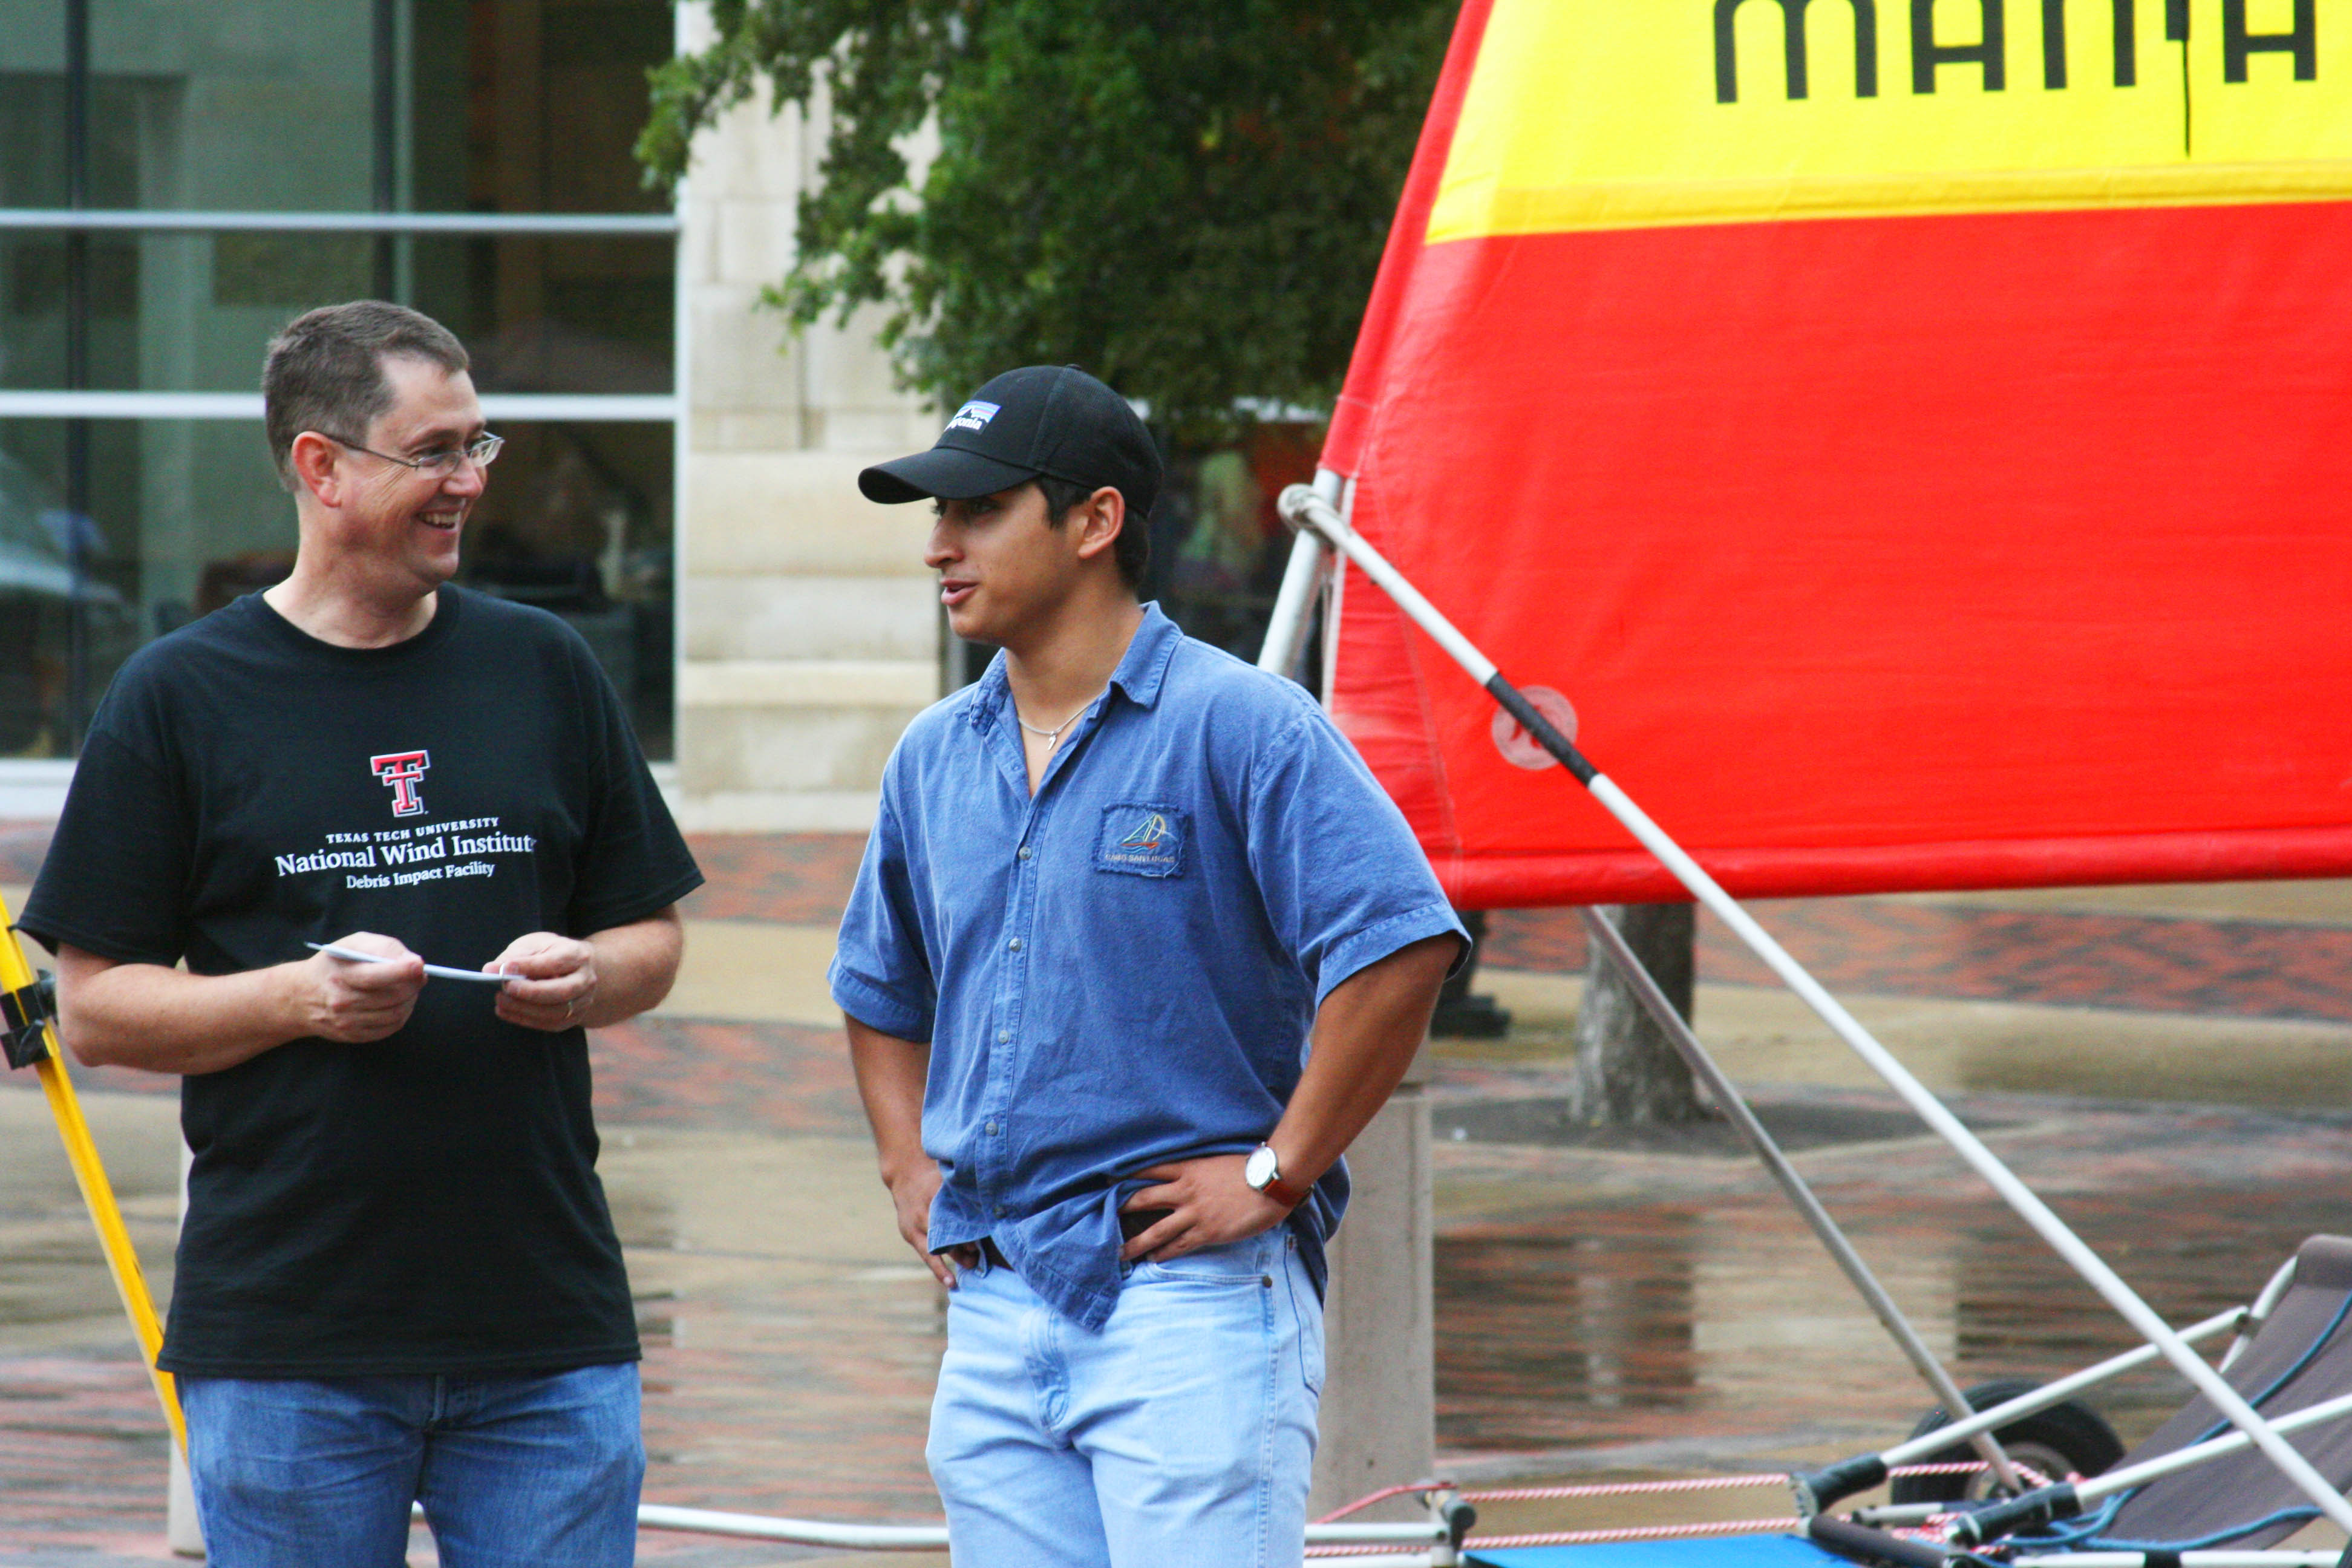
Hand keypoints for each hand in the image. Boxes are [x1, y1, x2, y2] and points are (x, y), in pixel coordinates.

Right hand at [299, 932, 425, 1041]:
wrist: (301, 996)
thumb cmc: (334, 964)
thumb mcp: (352, 944)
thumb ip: (383, 947)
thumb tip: (414, 963)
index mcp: (342, 975)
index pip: (376, 976)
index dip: (403, 971)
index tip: (419, 965)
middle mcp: (343, 1002)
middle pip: (392, 996)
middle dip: (414, 984)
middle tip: (420, 974)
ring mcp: (348, 1022)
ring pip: (396, 1013)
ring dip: (411, 999)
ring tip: (409, 987)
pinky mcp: (354, 1036)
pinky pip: (391, 1027)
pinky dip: (402, 1013)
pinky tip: (399, 1001)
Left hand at [488, 932, 596, 1031]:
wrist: (576, 968)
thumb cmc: (551, 953)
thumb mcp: (535, 944)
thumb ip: (514, 956)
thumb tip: (491, 970)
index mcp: (577, 955)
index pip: (556, 962)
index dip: (530, 966)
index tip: (504, 968)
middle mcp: (586, 979)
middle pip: (563, 991)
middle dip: (531, 992)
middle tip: (506, 987)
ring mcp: (583, 1001)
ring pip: (556, 1012)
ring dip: (525, 1008)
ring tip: (500, 1000)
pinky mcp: (574, 1017)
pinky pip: (550, 1024)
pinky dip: (525, 1020)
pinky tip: (506, 1011)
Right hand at [883, 1159, 971, 1288]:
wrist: (905, 1177)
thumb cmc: (934, 1177)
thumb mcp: (947, 1179)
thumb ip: (963, 1193)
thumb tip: (991, 1207)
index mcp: (934, 1197)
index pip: (952, 1219)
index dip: (965, 1232)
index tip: (978, 1242)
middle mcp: (923, 1214)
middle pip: (945, 1235)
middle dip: (962, 1247)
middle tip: (978, 1256)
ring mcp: (915, 1226)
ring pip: (936, 1248)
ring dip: (954, 1258)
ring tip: (971, 1266)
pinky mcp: (911, 1236)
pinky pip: (926, 1255)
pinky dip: (938, 1269)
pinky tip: (950, 1282)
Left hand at [1119, 1154, 1292, 1263]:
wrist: (1272, 1182)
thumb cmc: (1251, 1168)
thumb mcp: (1219, 1160)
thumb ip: (1201, 1168)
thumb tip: (1194, 1173)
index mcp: (1188, 1168)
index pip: (1149, 1170)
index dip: (1127, 1174)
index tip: (1107, 1179)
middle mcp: (1185, 1190)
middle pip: (1143, 1199)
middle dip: (1121, 1209)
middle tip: (1103, 1217)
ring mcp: (1194, 1213)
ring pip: (1155, 1230)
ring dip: (1134, 1242)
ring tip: (1119, 1251)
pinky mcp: (1206, 1232)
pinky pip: (1178, 1246)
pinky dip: (1163, 1253)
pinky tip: (1153, 1258)